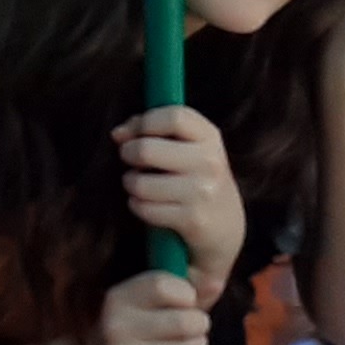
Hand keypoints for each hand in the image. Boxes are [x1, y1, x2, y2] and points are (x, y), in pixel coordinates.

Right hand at [91, 269, 213, 344]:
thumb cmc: (133, 327)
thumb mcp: (145, 301)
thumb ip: (181, 289)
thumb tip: (216, 284)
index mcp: (118, 299)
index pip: (162, 286)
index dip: (186, 293)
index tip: (186, 301)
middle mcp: (117, 327)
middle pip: (184, 322)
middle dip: (200, 324)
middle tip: (196, 327)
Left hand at [113, 107, 244, 296]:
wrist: (226, 227)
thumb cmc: (197, 180)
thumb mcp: (190, 149)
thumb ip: (155, 131)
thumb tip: (118, 134)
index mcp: (210, 137)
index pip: (173, 117)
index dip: (144, 122)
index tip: (130, 133)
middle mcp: (209, 162)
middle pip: (147, 149)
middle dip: (128, 154)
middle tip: (130, 161)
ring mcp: (202, 192)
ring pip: (140, 183)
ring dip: (131, 184)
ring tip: (139, 186)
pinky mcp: (192, 220)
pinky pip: (145, 208)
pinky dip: (137, 206)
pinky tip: (147, 205)